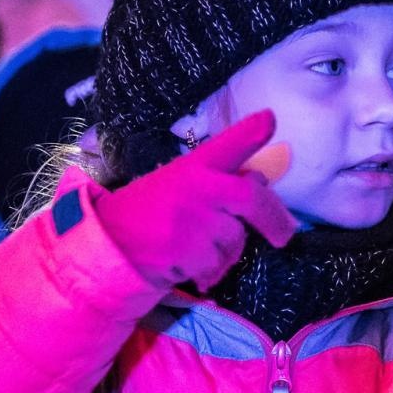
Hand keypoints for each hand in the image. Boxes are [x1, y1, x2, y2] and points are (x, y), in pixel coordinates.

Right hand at [96, 110, 297, 291]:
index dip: (251, 132)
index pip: (228, 145)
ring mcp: (192, 220)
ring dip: (227, 253)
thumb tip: (260, 182)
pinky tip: (189, 268)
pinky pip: (218, 266)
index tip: (270, 119)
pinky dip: (211, 273)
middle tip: (285, 236)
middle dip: (275, 219)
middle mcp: (196, 188)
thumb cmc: (148, 213)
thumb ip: (217, 182)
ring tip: (198, 251)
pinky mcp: (187, 252)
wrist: (107, 246)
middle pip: (251, 199)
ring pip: (236, 240)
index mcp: (193, 167)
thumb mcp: (178, 184)